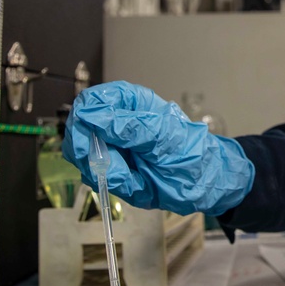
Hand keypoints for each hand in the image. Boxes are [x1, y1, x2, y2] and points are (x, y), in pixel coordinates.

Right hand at [63, 81, 254, 215]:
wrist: (205, 184)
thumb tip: (94, 114)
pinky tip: (134, 183)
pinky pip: (96, 174)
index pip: (91, 101)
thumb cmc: (192, 155)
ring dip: (103, 172)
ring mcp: (113, 144)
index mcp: (132, 103)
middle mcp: (118, 121)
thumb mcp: (165, 140)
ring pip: (83, 156)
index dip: (82, 122)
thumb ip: (130, 127)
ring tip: (133, 177)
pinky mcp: (114, 166)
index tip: (85, 147)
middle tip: (117, 171)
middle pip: (79, 130)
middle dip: (90, 155)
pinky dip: (112, 183)